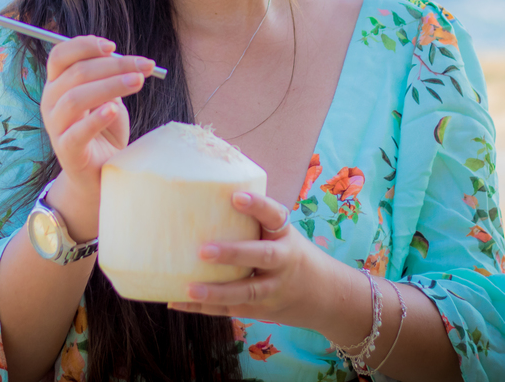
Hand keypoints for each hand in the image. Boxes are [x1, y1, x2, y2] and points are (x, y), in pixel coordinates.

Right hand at [40, 36, 153, 198]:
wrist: (101, 173)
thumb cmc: (104, 131)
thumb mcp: (108, 98)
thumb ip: (109, 78)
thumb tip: (123, 58)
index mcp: (58, 84)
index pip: (60, 56)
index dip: (84, 45)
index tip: (113, 46)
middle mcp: (51, 102)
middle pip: (76, 73)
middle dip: (114, 65)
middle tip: (145, 66)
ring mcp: (55, 127)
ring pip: (75, 98)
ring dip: (110, 86)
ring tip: (138, 82)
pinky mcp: (66, 151)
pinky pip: (77, 132)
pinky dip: (96, 118)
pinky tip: (113, 110)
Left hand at [168, 191, 331, 329]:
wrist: (327, 295)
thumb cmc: (291, 254)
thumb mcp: (282, 235)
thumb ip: (255, 222)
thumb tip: (207, 194)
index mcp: (286, 236)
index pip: (275, 216)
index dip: (258, 206)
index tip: (237, 196)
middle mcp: (283, 262)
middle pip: (261, 257)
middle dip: (233, 254)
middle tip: (204, 250)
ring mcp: (273, 289)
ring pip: (246, 292)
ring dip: (216, 291)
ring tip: (188, 288)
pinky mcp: (261, 310)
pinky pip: (230, 309)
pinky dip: (203, 307)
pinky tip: (177, 301)